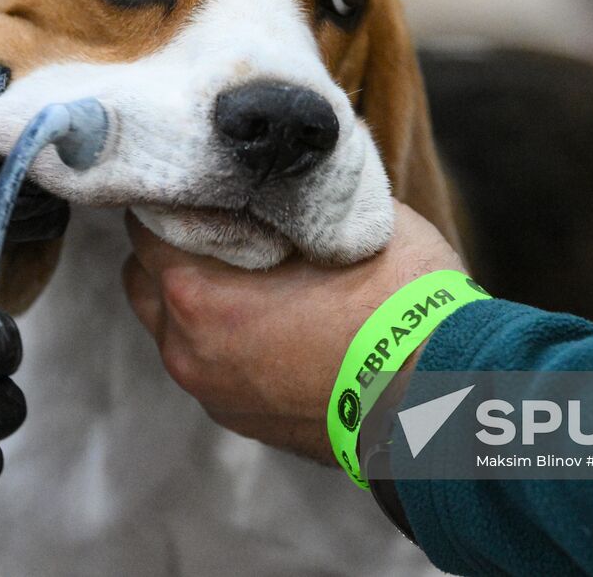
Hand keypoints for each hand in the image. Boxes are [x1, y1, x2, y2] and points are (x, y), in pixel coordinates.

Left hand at [0, 58, 68, 323]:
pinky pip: (36, 232)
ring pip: (51, 181)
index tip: (51, 95)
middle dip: (55, 137)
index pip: (17, 85)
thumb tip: (0, 81)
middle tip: (46, 145)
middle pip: (47, 135)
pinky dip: (35, 227)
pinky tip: (15, 221)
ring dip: (47, 182)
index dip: (39, 86)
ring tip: (25, 185)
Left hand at [122, 201, 465, 462]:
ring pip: (173, 326)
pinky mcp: (243, 421)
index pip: (145, 223)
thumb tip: (277, 171)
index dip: (175, 192)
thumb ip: (290, 197)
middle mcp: (189, 351)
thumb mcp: (348, 221)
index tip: (205, 178)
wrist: (448, 400)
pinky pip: (211, 363)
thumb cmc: (404, 305)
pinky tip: (274, 315)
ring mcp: (214, 393)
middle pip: (144, 277)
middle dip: (174, 245)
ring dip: (197, 295)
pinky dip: (224, 336)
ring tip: (253, 270)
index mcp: (199, 295)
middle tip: (225, 219)